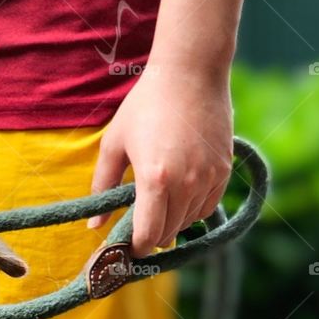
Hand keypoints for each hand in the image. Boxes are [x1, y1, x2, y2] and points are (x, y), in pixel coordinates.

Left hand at [89, 62, 232, 255]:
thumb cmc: (146, 104)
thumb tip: (94, 227)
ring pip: (186, 223)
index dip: (135, 248)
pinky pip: (205, 208)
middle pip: (166, 234)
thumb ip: (102, 187)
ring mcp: (208, 179)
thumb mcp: (114, 143)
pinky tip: (178, 193)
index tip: (127, 245)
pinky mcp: (224, 171)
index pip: (147, 237)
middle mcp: (185, 185)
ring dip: (170, 222)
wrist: (191, 71)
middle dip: (150, 235)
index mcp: (155, 181)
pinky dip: (190, 209)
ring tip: (158, 200)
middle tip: (138, 222)